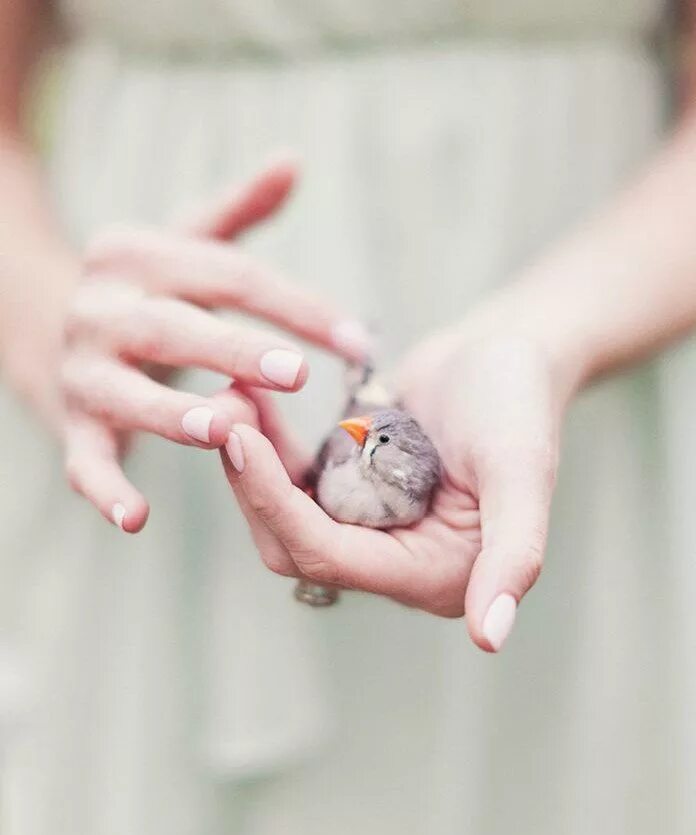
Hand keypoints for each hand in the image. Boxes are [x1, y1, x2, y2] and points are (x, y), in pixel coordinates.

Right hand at [60, 160, 370, 532]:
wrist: (45, 316)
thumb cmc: (147, 285)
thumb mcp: (183, 240)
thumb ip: (238, 210)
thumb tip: (294, 160)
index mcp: (138, 255)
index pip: (229, 278)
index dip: (295, 307)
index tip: (355, 340)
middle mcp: (101, 307)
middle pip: (176, 328)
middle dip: (236, 351)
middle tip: (298, 375)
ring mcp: (81, 368)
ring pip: (126, 392)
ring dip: (173, 413)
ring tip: (225, 429)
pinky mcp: (69, 422)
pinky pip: (82, 459)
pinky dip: (103, 489)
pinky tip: (136, 519)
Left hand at [222, 312, 576, 651]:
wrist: (503, 355)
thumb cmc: (519, 403)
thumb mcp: (523, 470)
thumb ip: (515, 554)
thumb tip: (491, 638)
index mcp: (437, 574)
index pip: (332, 557)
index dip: (277, 505)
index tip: (238, 439)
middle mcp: (398, 563)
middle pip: (294, 543)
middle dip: (252, 482)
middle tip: (218, 412)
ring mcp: (369, 528)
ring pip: (282, 514)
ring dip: (250, 460)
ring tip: (228, 395)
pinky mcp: (349, 494)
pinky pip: (291, 483)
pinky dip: (267, 445)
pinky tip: (249, 398)